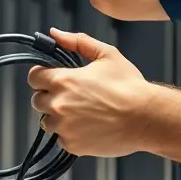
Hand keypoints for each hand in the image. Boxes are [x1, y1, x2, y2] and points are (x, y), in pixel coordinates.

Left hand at [27, 29, 152, 157]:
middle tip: (72, 96)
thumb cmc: (129, 86)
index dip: (43, 76)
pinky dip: (71, 134)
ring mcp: (64, 127)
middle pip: (37, 101)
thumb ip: (77, 42)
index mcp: (63, 81)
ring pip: (48, 122)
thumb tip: (55, 33)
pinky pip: (61, 139)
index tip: (53, 78)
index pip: (34, 78)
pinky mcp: (72, 145)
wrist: (146, 117)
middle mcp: (58, 105)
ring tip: (82, 113)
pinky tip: (89, 126)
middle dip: (50, 96)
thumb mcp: (106, 54)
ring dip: (59, 116)